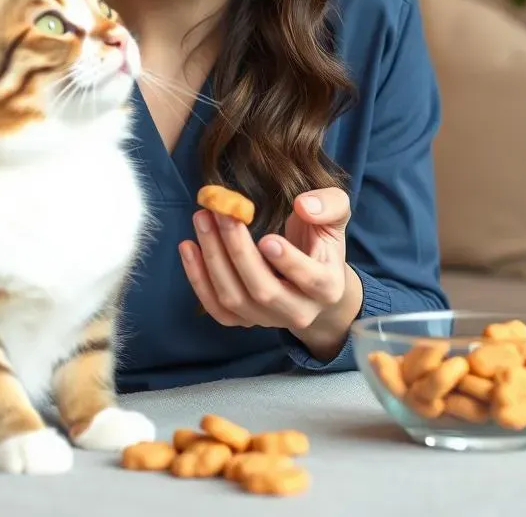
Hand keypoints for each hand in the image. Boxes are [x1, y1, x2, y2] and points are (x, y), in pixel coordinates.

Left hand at [179, 188, 363, 356]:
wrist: (314, 282)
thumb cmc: (321, 243)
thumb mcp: (336, 217)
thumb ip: (330, 205)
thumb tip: (304, 206)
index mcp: (327, 286)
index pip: (310, 279)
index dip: (289, 262)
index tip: (267, 238)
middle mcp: (299, 311)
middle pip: (264, 290)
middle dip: (238, 250)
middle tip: (222, 213)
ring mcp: (268, 319)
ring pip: (235, 298)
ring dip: (213, 258)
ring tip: (202, 219)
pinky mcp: (245, 320)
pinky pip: (217, 308)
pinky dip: (198, 279)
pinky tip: (188, 247)